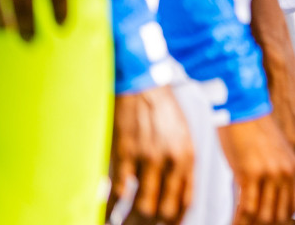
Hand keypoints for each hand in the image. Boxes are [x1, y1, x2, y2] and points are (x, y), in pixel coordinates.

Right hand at [106, 86, 194, 224]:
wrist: (144, 84)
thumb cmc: (163, 111)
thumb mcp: (183, 138)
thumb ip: (181, 166)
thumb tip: (178, 195)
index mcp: (187, 158)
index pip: (185, 203)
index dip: (174, 221)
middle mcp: (170, 161)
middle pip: (164, 211)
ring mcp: (147, 159)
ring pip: (142, 207)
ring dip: (132, 222)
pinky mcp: (124, 154)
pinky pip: (118, 193)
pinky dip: (112, 210)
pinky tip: (107, 216)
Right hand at [216, 114, 294, 224]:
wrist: (244, 108)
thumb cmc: (256, 129)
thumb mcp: (276, 154)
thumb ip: (279, 176)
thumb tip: (272, 201)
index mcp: (294, 168)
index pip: (292, 207)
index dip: (281, 221)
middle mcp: (285, 173)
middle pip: (280, 215)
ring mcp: (269, 174)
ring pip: (264, 216)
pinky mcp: (250, 173)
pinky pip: (247, 208)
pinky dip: (239, 221)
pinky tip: (232, 224)